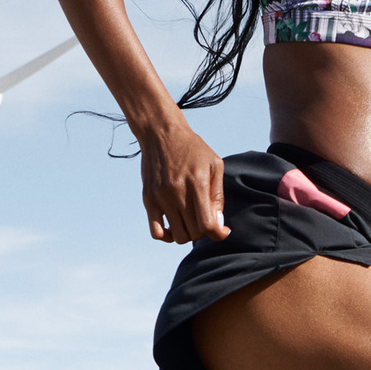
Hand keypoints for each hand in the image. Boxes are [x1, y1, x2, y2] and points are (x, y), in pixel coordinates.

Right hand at [138, 119, 226, 242]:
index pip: (208, 224)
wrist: (161, 133)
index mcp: (197, 184)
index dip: (218, 233)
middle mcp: (178, 193)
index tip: (222, 229)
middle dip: (204, 232)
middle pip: (194, 233)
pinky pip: (156, 232)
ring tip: (191, 222)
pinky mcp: (148, 199)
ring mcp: (161, 197)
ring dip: (188, 234)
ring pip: (178, 236)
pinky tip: (174, 226)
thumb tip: (218, 224)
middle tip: (205, 219)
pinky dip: (167, 236)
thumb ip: (218, 195)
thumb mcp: (215, 165)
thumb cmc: (192, 148)